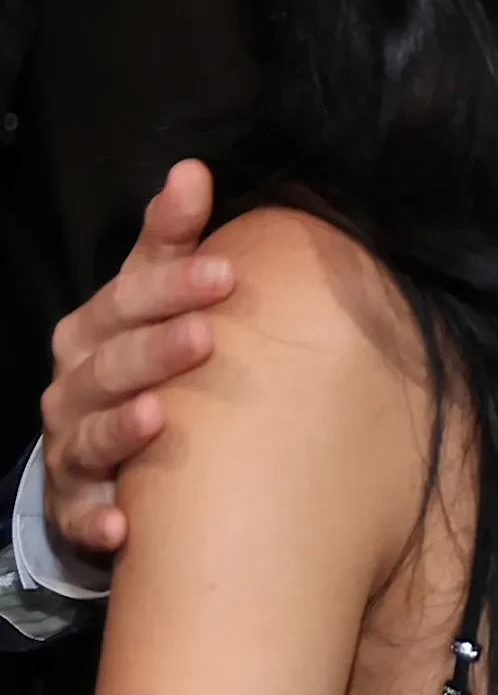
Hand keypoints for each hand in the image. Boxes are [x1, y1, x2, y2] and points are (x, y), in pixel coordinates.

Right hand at [42, 160, 230, 554]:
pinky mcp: (75, 503)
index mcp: (98, 326)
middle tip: (205, 335)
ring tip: (157, 418)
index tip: (227, 271)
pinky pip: (79, 515)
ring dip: (121, 428)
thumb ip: (173, 237)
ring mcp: (72, 443)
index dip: (175, 283)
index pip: (131, 296)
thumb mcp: (156, 294)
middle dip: (154, 347)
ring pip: (91, 432)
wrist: (101, 449)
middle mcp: (77, 383)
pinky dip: (95, 521)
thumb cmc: (142, 354)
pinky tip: (123, 526)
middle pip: (111, 361)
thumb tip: (192, 168)